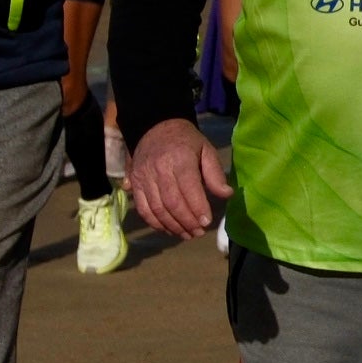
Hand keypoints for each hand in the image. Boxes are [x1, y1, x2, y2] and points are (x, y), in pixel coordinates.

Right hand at [126, 117, 230, 239]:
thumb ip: (215, 173)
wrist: (155, 128)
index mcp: (179, 159)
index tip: (207, 222)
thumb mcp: (206, 150)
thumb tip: (227, 194)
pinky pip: (143, 208)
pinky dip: (155, 223)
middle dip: (186, 221)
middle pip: (171, 202)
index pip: (188, 188)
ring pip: (156, 208)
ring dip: (172, 226)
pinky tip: (169, 230)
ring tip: (187, 234)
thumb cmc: (187, 142)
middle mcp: (158, 170)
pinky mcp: (134, 184)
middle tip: (198, 232)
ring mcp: (143, 178)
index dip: (197, 208)